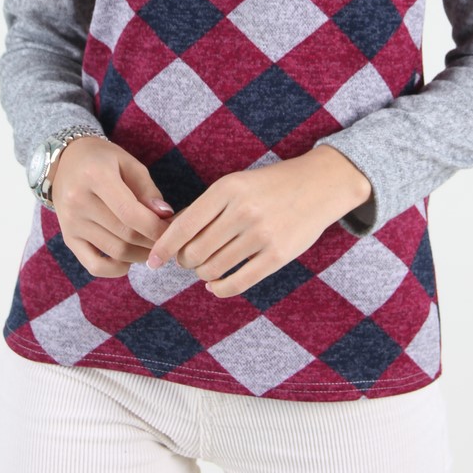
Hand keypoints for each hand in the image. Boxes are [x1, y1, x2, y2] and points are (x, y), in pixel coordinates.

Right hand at [50, 137, 173, 277]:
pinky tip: (129, 259)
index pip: (130, 213)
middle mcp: (78, 202)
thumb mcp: (128, 163)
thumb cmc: (103, 160)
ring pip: (115, 252)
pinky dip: (116, 269)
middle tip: (168, 239)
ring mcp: (71, 223)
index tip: (173, 230)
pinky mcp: (68, 238)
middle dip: (153, 242)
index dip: (155, 227)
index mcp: (95, 176)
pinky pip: (94, 266)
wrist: (66, 162)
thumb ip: (148, 190)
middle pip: (125, 234)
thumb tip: (165, 216)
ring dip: (140, 255)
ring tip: (153, 246)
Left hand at [146, 146, 371, 297]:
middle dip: (185, 261)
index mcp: (228, 189)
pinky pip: (237, 283)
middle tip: (189, 259)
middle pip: (194, 252)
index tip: (152, 261)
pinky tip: (216, 284)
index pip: (183, 225)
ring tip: (206, 267)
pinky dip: (220, 288)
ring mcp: (261, 235)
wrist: (320, 185)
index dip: (163, 247)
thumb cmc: (270, 185)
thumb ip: (206, 208)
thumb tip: (170, 236)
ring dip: (203, 274)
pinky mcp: (277, 256)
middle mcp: (243, 211)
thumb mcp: (236, 184)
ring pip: (213, 269)